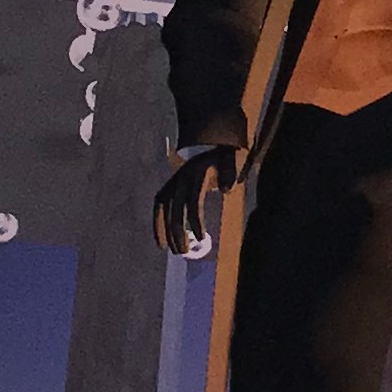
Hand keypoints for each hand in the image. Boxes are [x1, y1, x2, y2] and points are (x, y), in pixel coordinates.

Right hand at [149, 138, 238, 257]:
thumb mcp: (233, 159)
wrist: (213, 140)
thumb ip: (230, 173)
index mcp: (198, 173)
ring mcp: (174, 181)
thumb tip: (227, 189)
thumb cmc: (226, 155)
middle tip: (185, 251)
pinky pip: (160, 205)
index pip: (194, 200)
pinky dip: (158, 223)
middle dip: (179, 231)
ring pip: (165, 209)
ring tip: (175, 250)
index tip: (201, 237)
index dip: (196, 219)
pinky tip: (161, 242)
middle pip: (177, 208)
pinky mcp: (170, 185)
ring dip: (167, 231)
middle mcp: (182, 177)